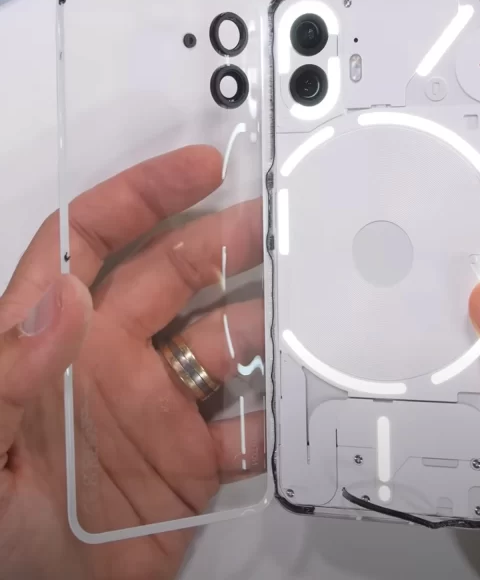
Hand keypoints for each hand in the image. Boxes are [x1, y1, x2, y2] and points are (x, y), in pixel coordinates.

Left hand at [0, 146, 264, 579]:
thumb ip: (9, 371)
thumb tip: (60, 298)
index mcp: (59, 342)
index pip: (93, 240)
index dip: (142, 195)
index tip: (198, 170)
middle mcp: (115, 359)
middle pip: (179, 275)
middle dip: (228, 240)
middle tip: (278, 223)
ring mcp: (162, 403)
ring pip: (226, 340)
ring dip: (266, 323)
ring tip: (307, 306)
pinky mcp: (196, 453)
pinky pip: (248, 419)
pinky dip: (279, 409)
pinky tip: (304, 395)